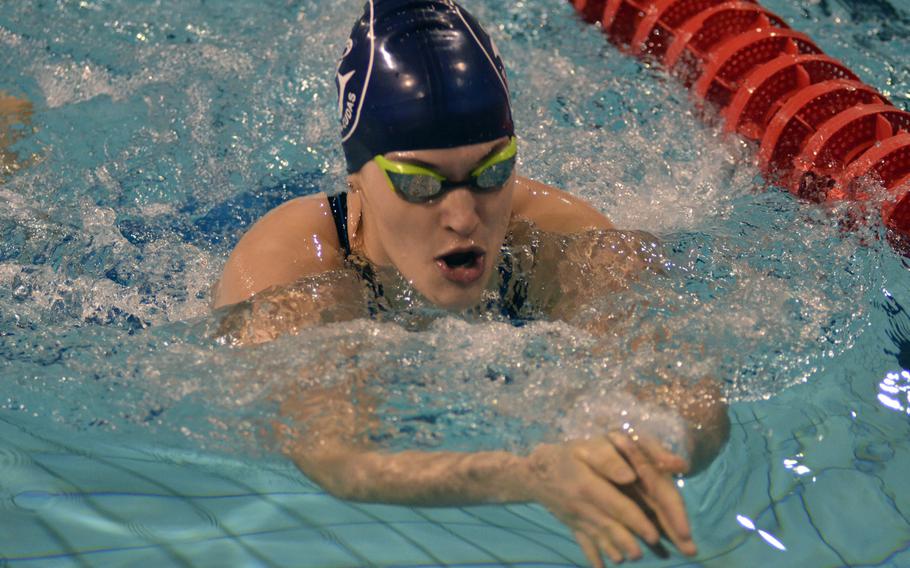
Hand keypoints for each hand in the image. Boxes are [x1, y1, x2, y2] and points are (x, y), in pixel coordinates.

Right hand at [525, 435, 694, 566]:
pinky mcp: (572, 526)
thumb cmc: (568, 456)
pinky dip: (592, 557)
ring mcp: (576, 519)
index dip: (636, 521)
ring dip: (613, 551)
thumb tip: (630, 476)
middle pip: (608, 527)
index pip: (616, 506)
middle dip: (627, 543)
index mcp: (588, 486)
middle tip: (641, 554)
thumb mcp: (586, 448)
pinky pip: (582, 544)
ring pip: (597, 538)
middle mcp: (582, 506)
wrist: (535, 472)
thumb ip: (608, 460)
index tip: (653, 534)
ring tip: (628, 559)